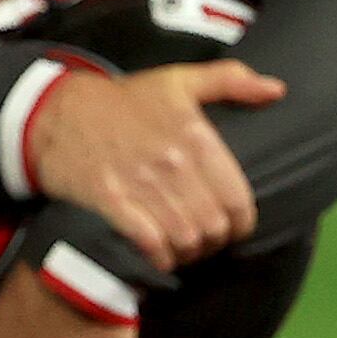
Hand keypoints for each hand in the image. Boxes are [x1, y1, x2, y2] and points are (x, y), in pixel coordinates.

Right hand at [23, 56, 285, 269]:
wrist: (59, 111)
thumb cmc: (124, 99)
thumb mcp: (179, 79)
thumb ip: (231, 80)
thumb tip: (277, 90)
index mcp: (196, 136)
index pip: (238, 202)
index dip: (240, 225)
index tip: (229, 227)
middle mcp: (174, 162)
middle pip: (213, 228)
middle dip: (211, 241)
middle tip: (201, 239)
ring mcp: (141, 183)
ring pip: (186, 241)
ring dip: (187, 252)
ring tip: (181, 248)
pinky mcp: (111, 201)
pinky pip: (150, 245)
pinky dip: (159, 258)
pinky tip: (158, 254)